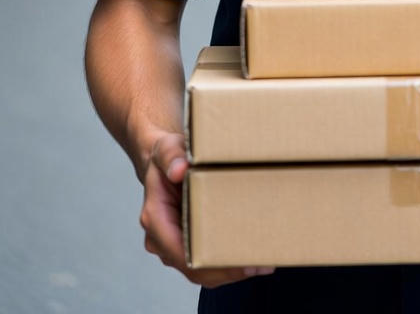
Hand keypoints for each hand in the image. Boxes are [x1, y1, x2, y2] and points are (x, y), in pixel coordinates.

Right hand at [140, 131, 274, 288]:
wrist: (165, 162)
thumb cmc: (167, 156)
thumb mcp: (167, 148)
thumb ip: (172, 155)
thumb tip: (179, 169)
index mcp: (155, 218)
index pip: (179, 253)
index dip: (207, 263)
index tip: (236, 263)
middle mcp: (161, 237)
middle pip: (193, 269)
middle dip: (226, 272)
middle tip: (259, 265)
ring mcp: (173, 244)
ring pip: (201, 271)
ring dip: (230, 271)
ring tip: (262, 264)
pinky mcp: (186, 243)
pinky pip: (204, 262)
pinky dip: (227, 263)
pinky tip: (251, 257)